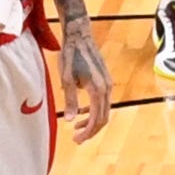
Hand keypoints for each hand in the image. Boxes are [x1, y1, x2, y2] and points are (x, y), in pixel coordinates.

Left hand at [53, 23, 112, 141]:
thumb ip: (70, 101)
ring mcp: (108, 84)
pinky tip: (80, 113)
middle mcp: (107, 88)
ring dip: (92, 121)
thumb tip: (70, 121)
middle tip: (77, 139)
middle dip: (91, 130)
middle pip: (103, 118)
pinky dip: (93, 110)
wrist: (80, 35)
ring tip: (77, 128)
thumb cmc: (71, 55)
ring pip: (104, 110)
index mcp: (98, 90)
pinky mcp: (105, 80)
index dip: (88, 132)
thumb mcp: (66, 79)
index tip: (76, 139)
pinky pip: (102, 101)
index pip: (96, 119)